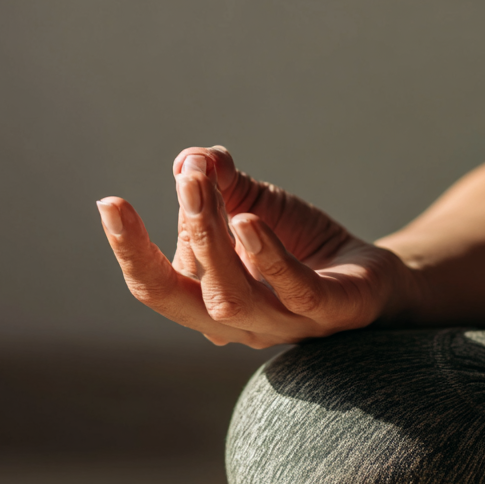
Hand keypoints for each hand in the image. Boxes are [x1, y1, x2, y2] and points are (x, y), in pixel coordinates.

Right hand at [97, 146, 415, 347]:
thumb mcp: (257, 206)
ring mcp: (286, 325)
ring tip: (206, 188)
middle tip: (185, 178)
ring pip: (230, 297)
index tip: (110, 202)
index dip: (130, 250)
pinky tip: (251, 221)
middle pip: (185, 296)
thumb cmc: (305, 246)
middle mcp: (241, 325)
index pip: (157, 289)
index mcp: (210, 305)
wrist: (374, 274)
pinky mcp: (331, 313)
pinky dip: (267, 257)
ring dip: (212, 241)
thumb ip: (221, 184)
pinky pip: (294, 291)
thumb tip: (192, 158)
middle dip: (177, 234)